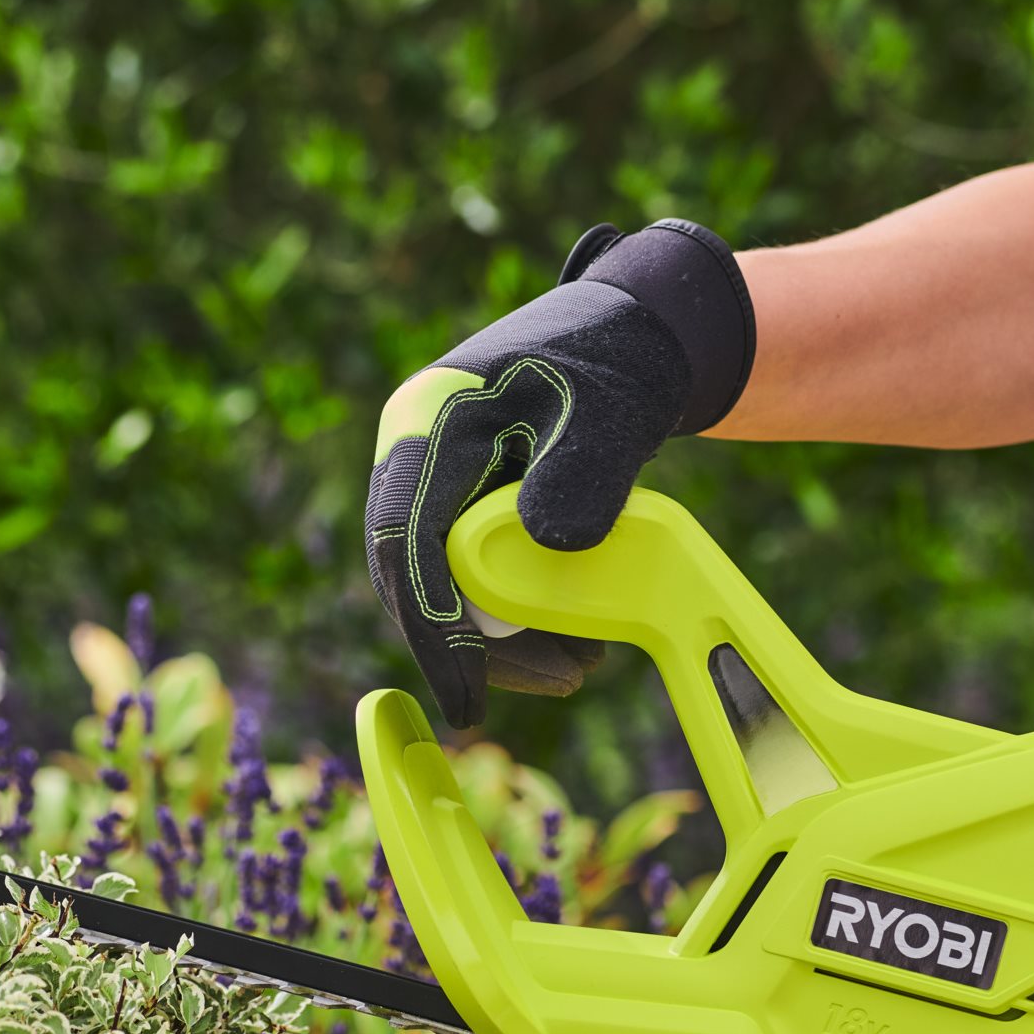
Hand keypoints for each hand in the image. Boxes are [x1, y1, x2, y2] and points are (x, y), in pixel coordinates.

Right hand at [365, 218, 754, 727]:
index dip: (431, 628)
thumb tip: (549, 545)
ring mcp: (434, 480)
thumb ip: (581, 473)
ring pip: (445, 584)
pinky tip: (572, 640)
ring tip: (583, 668)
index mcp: (428, 423)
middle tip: (562, 682)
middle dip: (478, 647)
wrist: (627, 335)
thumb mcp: (607, 414)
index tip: (467, 698)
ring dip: (504, 639)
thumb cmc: (615, 366)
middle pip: (417, 576)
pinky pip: (472, 575)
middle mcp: (414, 455)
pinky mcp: (464, 503)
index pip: (406, 542)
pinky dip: (516, 615)